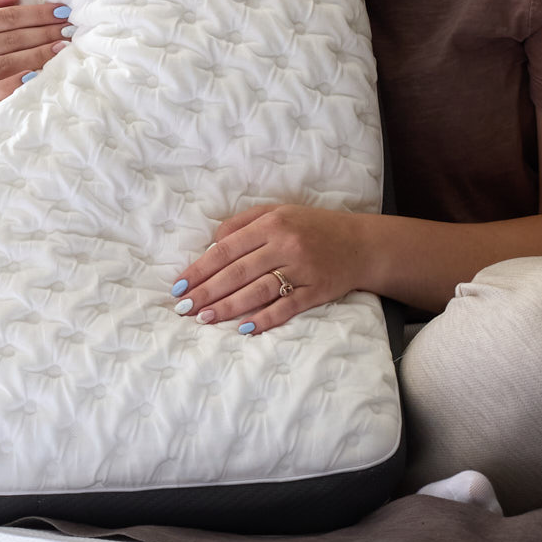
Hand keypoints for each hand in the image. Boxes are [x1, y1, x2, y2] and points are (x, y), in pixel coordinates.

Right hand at [0, 0, 71, 145]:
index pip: (4, 18)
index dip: (36, 13)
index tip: (61, 10)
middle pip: (10, 39)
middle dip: (45, 32)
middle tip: (72, 29)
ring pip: (7, 63)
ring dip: (39, 55)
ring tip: (65, 49)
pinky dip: (14, 85)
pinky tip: (36, 77)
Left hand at [172, 204, 372, 334]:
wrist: (362, 244)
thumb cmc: (313, 227)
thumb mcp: (278, 212)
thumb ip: (243, 223)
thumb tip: (211, 245)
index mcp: (272, 223)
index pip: (226, 249)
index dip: (200, 268)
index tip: (180, 284)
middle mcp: (285, 245)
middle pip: (237, 272)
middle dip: (207, 292)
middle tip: (185, 307)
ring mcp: (303, 269)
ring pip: (257, 291)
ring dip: (228, 307)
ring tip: (205, 318)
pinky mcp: (317, 290)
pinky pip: (286, 307)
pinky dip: (265, 319)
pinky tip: (244, 329)